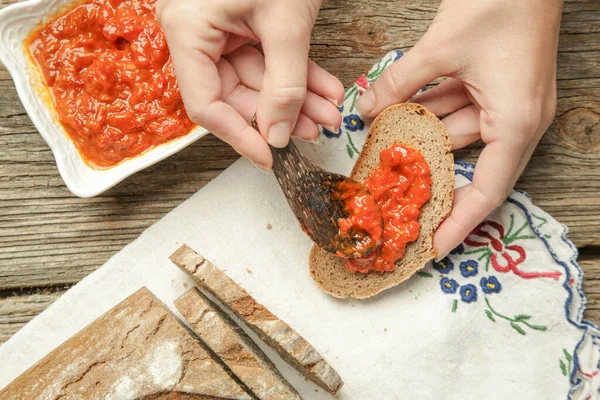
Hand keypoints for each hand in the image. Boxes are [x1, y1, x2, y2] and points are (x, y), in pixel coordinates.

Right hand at [156, 0, 343, 169]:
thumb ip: (284, 84)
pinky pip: (266, 57)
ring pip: (257, 78)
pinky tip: (324, 88)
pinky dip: (296, 73)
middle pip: (235, 94)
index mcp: (188, 29)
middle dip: (282, 114)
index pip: (205, 104)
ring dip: (296, 97)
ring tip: (329, 112)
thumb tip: (277, 135)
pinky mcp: (240, 20)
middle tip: (317, 129)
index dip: (239, 136)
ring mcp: (219, 26)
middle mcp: (196, 32)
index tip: (270, 157)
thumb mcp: (286, 21)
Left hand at [355, 0, 561, 257]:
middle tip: (397, 207)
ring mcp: (508, 104)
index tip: (435, 247)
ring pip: (457, 134)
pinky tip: (397, 117)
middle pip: (469, 166)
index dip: (460, 223)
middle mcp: (516, 121)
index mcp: (515, 123)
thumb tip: (364, 110)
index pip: (487, 191)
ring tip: (382, 158)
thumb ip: (399, 84)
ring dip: (421, 141)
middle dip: (430, 181)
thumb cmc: (499, 3)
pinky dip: (430, 113)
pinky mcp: (498, 88)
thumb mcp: (440, 49)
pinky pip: (460, 110)